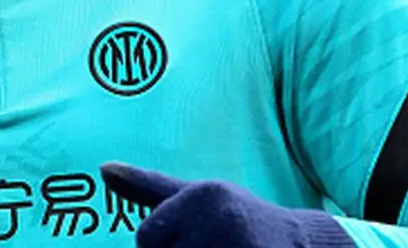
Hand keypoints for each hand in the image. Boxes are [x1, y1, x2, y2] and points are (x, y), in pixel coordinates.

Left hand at [100, 162, 354, 247]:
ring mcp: (238, 247)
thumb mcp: (194, 197)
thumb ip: (147, 187)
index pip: (145, 239)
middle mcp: (221, 217)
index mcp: (202, 195)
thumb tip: (103, 168)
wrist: (304, 245)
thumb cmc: (236, 220)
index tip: (198, 240)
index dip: (165, 247)